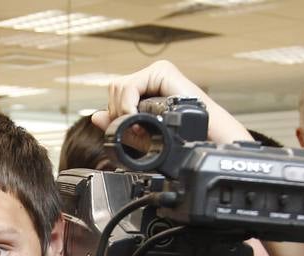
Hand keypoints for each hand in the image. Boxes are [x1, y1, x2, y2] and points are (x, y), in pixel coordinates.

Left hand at [91, 61, 247, 143]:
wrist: (208, 137)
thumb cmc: (184, 137)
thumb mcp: (144, 136)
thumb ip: (119, 126)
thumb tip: (95, 116)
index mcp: (147, 89)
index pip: (115, 96)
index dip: (116, 115)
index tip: (129, 132)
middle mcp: (151, 77)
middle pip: (114, 90)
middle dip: (118, 113)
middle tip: (135, 130)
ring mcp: (157, 72)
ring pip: (118, 87)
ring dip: (123, 110)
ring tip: (140, 125)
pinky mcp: (163, 71)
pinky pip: (130, 86)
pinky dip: (128, 105)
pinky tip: (138, 117)